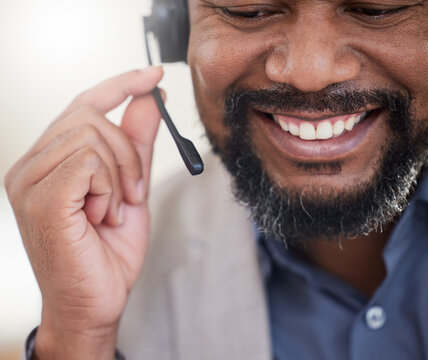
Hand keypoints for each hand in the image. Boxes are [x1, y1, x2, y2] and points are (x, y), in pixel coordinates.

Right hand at [5, 67, 162, 359]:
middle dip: (128, 152)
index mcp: (50, 160)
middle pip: (90, 115)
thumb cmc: (109, 250)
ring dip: (121, 174)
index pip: (83, 103)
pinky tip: (104, 214)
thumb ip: (137, 142)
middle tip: (135, 192)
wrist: (97, 301)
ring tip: (117, 210)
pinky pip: (87, 161)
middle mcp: (30, 165)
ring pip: (91, 136)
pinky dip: (109, 186)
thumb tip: (149, 98)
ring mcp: (29, 181)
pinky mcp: (40, 199)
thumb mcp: (132, 186)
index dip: (120, 84)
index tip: (153, 75)